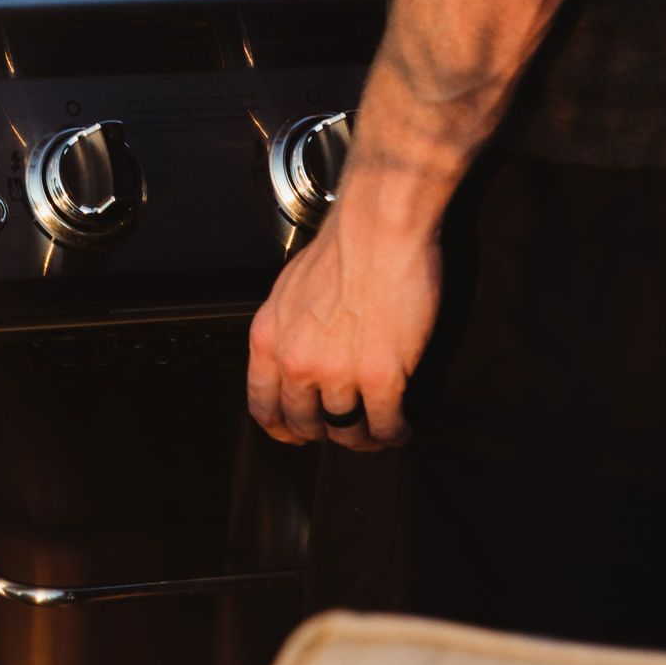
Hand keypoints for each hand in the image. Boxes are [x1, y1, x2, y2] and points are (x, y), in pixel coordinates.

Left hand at [247, 199, 438, 450]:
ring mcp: (338, 372)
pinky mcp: (381, 377)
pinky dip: (395, 433)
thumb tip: (298, 357)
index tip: (297, 434)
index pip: (263, 406)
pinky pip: (385, 426)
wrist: (378, 228)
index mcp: (269, 338)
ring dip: (366, 436)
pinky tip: (402, 427)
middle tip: (347, 428)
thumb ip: (288, 331)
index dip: (283, 428)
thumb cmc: (342, 248)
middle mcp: (297, 361)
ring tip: (380, 428)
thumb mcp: (290, 291)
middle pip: (306, 425)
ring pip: (348, 431)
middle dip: (328, 433)